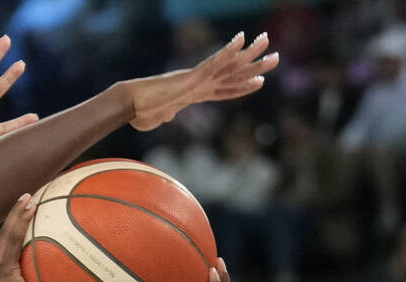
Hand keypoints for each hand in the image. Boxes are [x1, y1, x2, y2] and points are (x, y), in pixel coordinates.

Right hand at [0, 194, 36, 281]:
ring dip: (14, 215)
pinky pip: (12, 239)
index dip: (3, 247)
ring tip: (27, 197)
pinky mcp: (2, 271)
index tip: (13, 237)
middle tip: (21, 209)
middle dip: (6, 226)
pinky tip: (31, 205)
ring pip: (2, 236)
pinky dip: (19, 220)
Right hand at [126, 32, 278, 130]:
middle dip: (255, 66)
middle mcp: (198, 83)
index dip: (243, 86)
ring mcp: (196, 78)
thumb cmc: (139, 112)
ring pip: (229, 65)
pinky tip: (241, 39)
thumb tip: (167, 116)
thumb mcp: (157, 117)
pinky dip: (228, 50)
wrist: (129, 104)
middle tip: (275, 56)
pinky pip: (213, 61)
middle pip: (233, 74)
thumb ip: (165, 115)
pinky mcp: (191, 76)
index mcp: (193, 94)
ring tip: (267, 42)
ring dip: (250, 55)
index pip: (225, 91)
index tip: (260, 81)